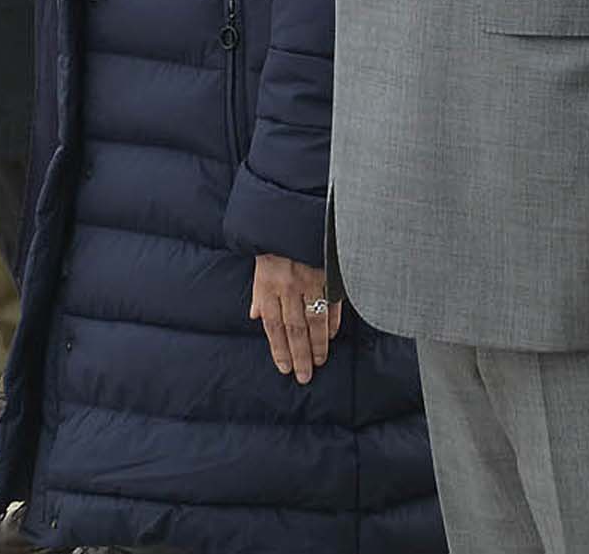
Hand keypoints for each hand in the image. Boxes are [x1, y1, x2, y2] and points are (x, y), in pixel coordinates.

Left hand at [250, 254, 341, 384]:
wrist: (294, 211)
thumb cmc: (275, 241)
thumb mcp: (259, 263)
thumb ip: (259, 292)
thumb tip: (256, 316)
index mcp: (267, 283)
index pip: (273, 325)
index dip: (279, 349)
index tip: (284, 367)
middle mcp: (287, 285)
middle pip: (293, 329)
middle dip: (299, 355)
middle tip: (304, 376)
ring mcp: (309, 280)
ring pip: (313, 321)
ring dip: (316, 345)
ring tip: (318, 362)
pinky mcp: (327, 274)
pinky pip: (330, 304)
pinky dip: (331, 322)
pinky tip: (331, 337)